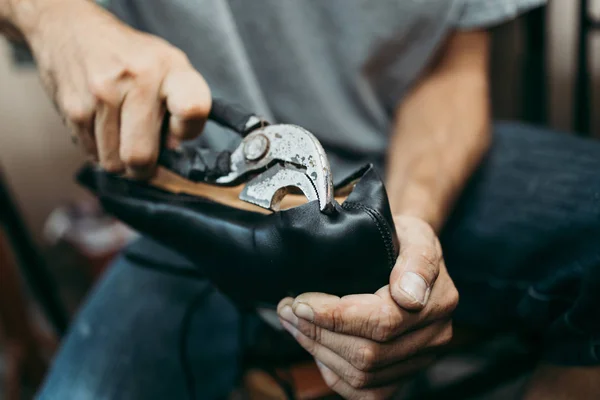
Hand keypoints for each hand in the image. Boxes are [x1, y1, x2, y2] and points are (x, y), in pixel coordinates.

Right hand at [26, 0, 210, 177]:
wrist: (72, 29)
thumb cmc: (132, 57)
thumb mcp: (169, 68)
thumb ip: (181, 109)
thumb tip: (171, 150)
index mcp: (170, 68)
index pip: (192, 109)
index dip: (188, 132)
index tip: (178, 133)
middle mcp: (137, 78)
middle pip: (141, 156)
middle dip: (145, 168)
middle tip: (146, 158)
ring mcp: (101, 94)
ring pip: (114, 163)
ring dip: (120, 161)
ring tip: (122, 134)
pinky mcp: (74, 107)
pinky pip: (91, 153)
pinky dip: (100, 150)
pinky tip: (103, 127)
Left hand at [277, 215, 457, 399]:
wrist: (408, 252)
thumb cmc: (405, 240)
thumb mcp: (414, 234)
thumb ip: (416, 261)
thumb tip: (409, 296)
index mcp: (439, 301)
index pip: (382, 321)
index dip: (335, 316)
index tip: (301, 302)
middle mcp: (434, 336)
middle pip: (368, 354)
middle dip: (318, 333)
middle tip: (288, 309)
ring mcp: (419, 359)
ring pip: (362, 375)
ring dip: (318, 350)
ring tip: (292, 323)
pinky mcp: (402, 374)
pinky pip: (365, 392)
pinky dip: (333, 373)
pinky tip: (315, 347)